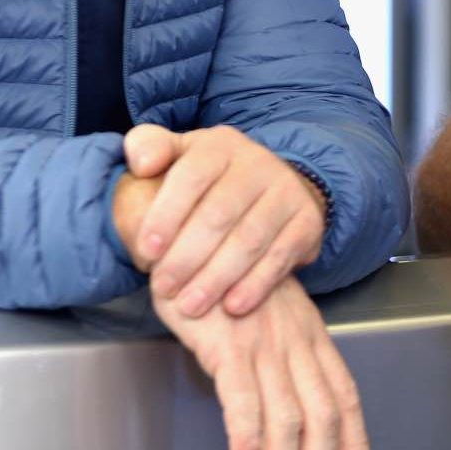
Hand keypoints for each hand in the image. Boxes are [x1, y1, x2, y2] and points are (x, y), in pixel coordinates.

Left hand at [120, 124, 327, 318]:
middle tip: (164, 288)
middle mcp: (258, 162)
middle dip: (186, 256)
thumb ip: (148, 149)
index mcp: (220, 145)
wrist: (272, 188)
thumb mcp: (178, 155)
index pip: (191, 176)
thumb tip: (142, 164)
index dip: (166, 215)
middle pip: (219, 214)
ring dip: (217, 277)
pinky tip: (233, 306)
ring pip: (250, 239)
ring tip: (191, 305)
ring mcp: (287, 190)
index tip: (146, 252)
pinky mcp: (308, 221)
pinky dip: (256, 284)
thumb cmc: (209, 180)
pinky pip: (281, 256)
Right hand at [157, 275, 367, 449]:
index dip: (355, 433)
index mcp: (311, 335)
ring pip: (288, 415)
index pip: (343, 393)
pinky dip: (247, 436)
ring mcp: (264, 346)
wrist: (198, 240)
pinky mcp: (229, 347)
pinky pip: (243, 402)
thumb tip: (302, 395)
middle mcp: (295, 342)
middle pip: (325, 411)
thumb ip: (291, 349)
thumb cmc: (228, 282)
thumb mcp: (275, 312)